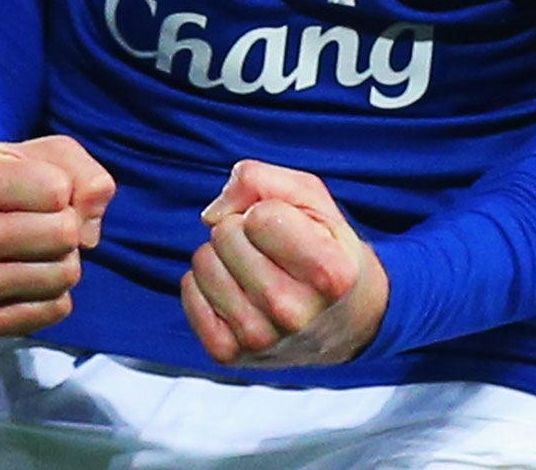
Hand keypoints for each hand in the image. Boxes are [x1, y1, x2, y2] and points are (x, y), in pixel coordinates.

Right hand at [0, 134, 115, 336]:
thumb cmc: (9, 180)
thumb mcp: (48, 155)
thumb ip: (87, 174)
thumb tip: (91, 222)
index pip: (57, 191)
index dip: (61, 188)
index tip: (35, 189)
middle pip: (63, 235)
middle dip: (67, 225)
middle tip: (40, 221)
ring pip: (63, 276)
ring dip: (63, 260)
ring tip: (34, 247)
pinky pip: (55, 310)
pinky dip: (56, 293)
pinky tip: (29, 275)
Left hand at [179, 160, 388, 367]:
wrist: (346, 320)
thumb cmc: (326, 248)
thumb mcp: (312, 200)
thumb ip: (261, 180)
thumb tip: (210, 214)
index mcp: (329, 274)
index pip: (259, 217)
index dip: (267, 210)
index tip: (288, 228)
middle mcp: (294, 313)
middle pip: (225, 235)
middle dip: (240, 228)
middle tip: (269, 250)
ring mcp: (260, 339)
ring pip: (202, 261)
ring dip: (222, 255)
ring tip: (254, 270)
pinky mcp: (229, 355)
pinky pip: (188, 292)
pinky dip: (205, 282)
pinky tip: (237, 292)